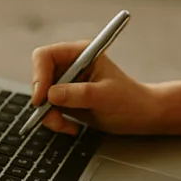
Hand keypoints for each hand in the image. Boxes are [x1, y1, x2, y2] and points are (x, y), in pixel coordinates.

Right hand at [30, 40, 161, 135]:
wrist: (141, 116)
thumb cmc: (130, 101)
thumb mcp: (105, 97)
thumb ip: (78, 94)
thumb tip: (50, 94)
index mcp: (82, 53)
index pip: (46, 56)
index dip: (39, 75)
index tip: (41, 97)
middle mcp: (71, 65)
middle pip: (40, 77)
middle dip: (43, 100)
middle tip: (54, 118)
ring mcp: (67, 82)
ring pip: (41, 97)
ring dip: (49, 114)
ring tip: (67, 126)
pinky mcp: (66, 99)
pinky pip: (48, 109)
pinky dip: (55, 120)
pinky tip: (71, 127)